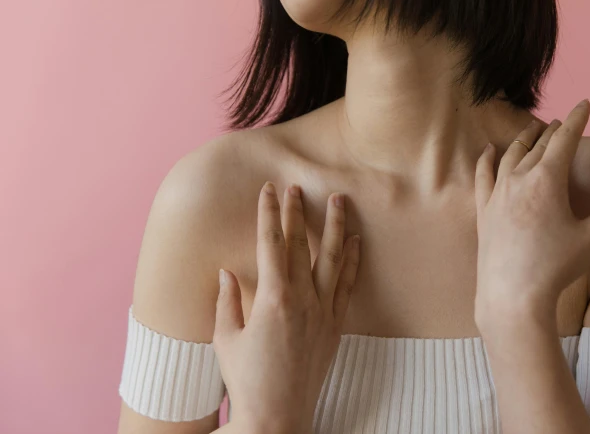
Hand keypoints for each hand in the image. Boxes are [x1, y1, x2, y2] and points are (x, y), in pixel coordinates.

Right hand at [213, 182, 360, 433]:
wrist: (277, 416)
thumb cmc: (246, 380)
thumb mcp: (225, 339)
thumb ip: (227, 301)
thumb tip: (228, 272)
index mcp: (271, 299)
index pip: (271, 244)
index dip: (269, 214)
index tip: (269, 190)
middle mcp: (302, 300)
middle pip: (301, 245)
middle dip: (298, 212)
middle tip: (298, 187)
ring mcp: (323, 312)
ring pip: (332, 259)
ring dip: (335, 227)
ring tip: (339, 200)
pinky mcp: (335, 326)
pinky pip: (347, 285)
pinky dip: (352, 261)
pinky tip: (355, 241)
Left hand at [473, 99, 589, 330]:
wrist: (512, 296)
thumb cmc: (556, 267)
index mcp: (547, 179)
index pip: (565, 139)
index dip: (576, 119)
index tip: (584, 104)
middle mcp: (519, 179)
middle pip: (537, 145)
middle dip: (552, 131)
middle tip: (562, 122)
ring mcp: (497, 193)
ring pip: (510, 155)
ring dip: (523, 140)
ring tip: (532, 131)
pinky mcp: (483, 210)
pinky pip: (483, 175)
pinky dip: (487, 159)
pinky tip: (489, 151)